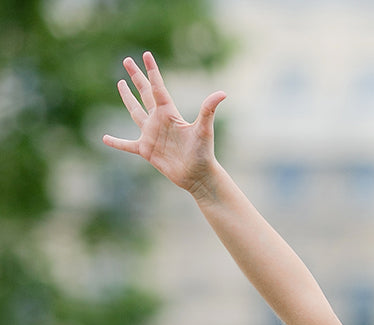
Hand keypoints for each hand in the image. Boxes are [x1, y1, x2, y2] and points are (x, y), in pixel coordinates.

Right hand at [103, 51, 225, 194]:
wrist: (198, 175)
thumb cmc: (203, 153)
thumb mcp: (204, 129)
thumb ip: (208, 110)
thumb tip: (222, 93)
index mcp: (169, 113)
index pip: (158, 87)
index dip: (152, 71)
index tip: (146, 54)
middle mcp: (158, 120)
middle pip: (144, 93)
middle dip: (136, 77)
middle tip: (127, 60)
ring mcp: (151, 135)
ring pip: (135, 112)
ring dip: (127, 98)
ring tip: (120, 84)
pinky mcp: (146, 150)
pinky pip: (127, 145)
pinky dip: (116, 143)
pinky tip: (105, 138)